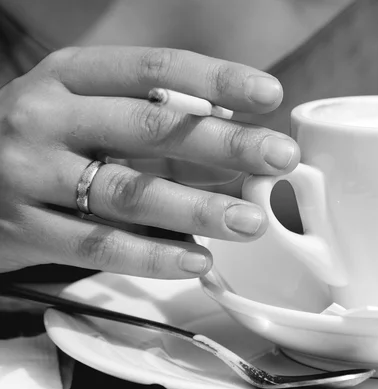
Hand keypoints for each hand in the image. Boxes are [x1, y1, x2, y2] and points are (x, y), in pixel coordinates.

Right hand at [0, 46, 299, 277]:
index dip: (216, 78)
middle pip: (150, 127)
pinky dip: (151, 256)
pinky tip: (195, 259)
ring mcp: (30, 174)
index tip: (269, 94)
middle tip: (279, 157)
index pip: (154, 68)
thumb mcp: (85, 107)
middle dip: (223, 143)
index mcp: (70, 76)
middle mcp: (47, 117)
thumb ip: (153, 118)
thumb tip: (233, 135)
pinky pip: (98, 246)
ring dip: (197, 208)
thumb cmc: (40, 136)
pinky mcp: (24, 228)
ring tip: (249, 221)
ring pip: (128, 192)